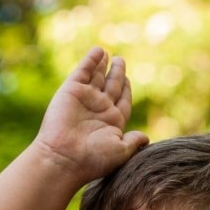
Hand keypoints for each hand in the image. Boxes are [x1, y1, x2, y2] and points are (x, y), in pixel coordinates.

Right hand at [32, 47, 148, 185]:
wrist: (64, 157)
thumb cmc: (93, 158)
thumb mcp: (121, 151)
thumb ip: (134, 142)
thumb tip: (146, 138)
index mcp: (113, 122)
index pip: (123, 101)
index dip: (126, 90)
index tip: (128, 80)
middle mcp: (99, 109)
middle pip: (111, 86)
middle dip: (116, 74)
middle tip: (120, 61)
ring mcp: (85, 98)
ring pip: (97, 77)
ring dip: (102, 65)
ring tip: (107, 53)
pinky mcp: (72, 90)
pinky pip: (83, 71)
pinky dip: (91, 60)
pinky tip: (98, 51)